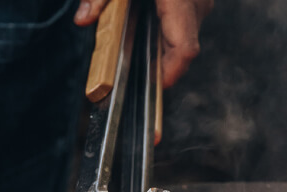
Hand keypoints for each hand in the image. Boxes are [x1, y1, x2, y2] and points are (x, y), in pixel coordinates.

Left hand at [74, 0, 212, 87]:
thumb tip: (83, 21)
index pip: (184, 49)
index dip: (170, 74)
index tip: (152, 88)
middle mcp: (198, 1)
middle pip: (183, 47)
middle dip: (160, 62)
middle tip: (133, 69)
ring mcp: (203, 0)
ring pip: (187, 36)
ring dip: (164, 45)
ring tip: (139, 43)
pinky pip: (188, 24)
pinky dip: (169, 31)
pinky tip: (149, 25)